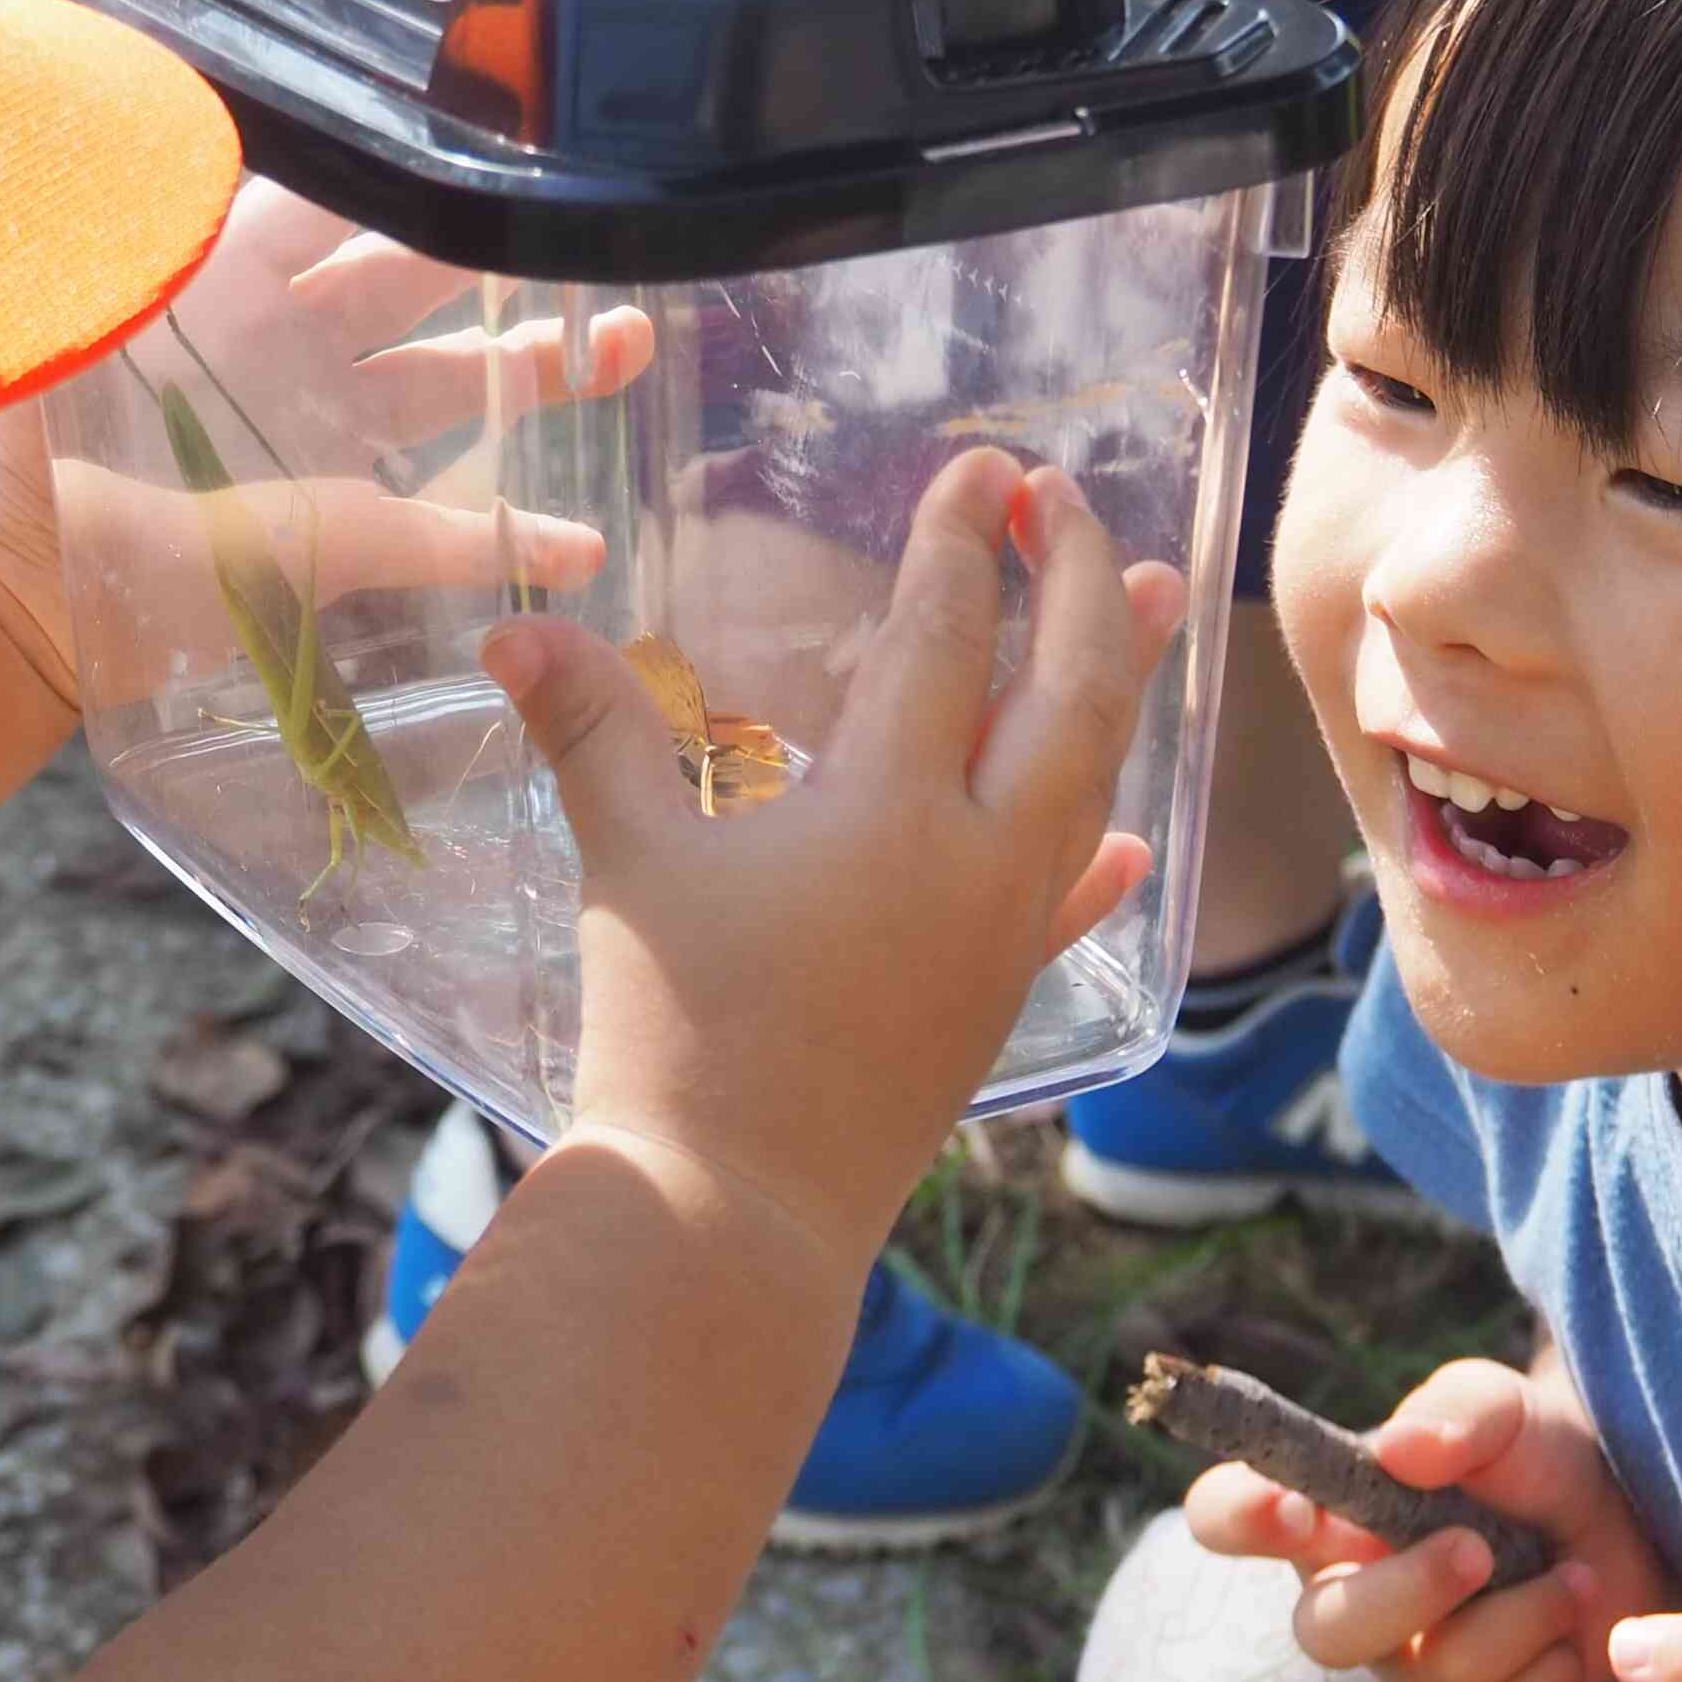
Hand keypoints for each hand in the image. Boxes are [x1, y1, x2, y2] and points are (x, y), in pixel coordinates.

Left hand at [0, 179, 653, 706]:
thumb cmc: (14, 460)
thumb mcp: (54, 334)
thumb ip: (105, 252)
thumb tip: (141, 165)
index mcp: (229, 278)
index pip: (336, 199)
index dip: (411, 171)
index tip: (487, 140)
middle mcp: (291, 345)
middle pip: (421, 280)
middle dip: (505, 256)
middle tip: (586, 228)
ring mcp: (324, 441)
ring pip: (454, 386)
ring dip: (540, 371)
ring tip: (624, 344)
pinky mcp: (342, 536)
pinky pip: (447, 533)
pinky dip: (516, 542)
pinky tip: (582, 545)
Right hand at [503, 451, 1184, 1260]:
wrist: (732, 1214)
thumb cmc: (675, 1034)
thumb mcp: (629, 864)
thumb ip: (592, 732)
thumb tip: (521, 627)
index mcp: (890, 808)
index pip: (945, 636)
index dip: (961, 543)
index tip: (982, 467)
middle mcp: (976, 861)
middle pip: (1066, 690)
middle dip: (1080, 583)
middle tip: (1070, 505)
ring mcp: (1000, 937)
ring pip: (1089, 780)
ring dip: (1123, 680)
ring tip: (1160, 600)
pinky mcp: (994, 1006)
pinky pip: (1068, 909)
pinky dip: (1096, 858)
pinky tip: (1122, 840)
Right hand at [1185, 1351, 1677, 1681]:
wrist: (1631, 1516)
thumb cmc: (1537, 1454)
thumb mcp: (1505, 1406)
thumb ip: (1455, 1410)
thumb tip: (1399, 1450)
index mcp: (1325, 1512)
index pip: (1226, 1516)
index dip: (1239, 1518)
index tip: (1297, 1509)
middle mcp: (1349, 1596)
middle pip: (1321, 1632)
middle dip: (1405, 1594)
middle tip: (1478, 1547)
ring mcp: (1411, 1667)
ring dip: (1516, 1622)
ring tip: (1574, 1575)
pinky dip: (1550, 1675)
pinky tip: (1576, 1628)